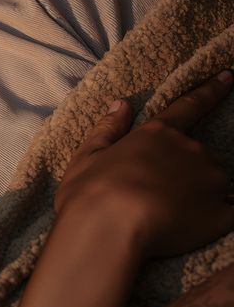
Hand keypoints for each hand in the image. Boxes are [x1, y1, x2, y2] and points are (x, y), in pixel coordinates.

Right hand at [55, 70, 233, 257]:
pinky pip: (231, 212)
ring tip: (165, 218)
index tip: (228, 76)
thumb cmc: (90, 192)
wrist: (107, 231)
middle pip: (197, 156)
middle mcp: (191, 150)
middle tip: (153, 197)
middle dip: (183, 172)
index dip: (211, 90)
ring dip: (197, 195)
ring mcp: (211, 180)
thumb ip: (107, 129)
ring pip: (212, 183)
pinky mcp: (222, 213)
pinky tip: (197, 226)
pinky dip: (218, 216)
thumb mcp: (86, 156)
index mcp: (158, 134)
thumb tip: (121, 103)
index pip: (190, 105)